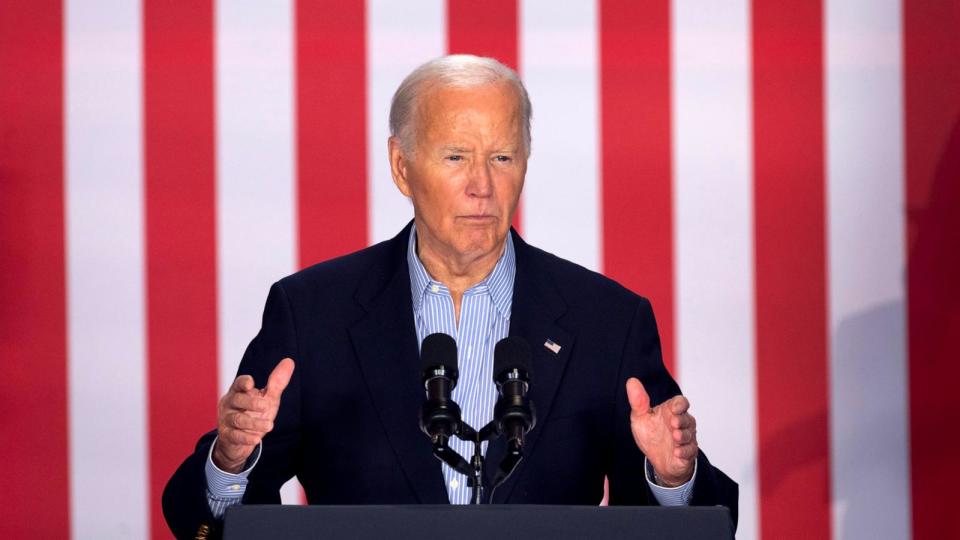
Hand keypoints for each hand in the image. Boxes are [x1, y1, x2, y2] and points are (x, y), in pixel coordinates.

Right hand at [212, 358, 294, 472]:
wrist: (240, 440)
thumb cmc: (254, 413)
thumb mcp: (267, 398)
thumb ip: (276, 382)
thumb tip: (289, 361)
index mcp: (238, 391)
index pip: (238, 384)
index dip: (243, 382)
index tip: (250, 383)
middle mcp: (230, 404)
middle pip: (237, 399)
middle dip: (250, 402)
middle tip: (265, 405)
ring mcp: (227, 420)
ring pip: (237, 419)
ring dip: (253, 423)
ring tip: (269, 425)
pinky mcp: (227, 436)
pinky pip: (235, 436)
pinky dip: (246, 438)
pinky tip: (256, 439)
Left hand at [626, 377, 696, 486]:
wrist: (657, 459)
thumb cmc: (651, 435)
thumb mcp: (641, 418)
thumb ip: (638, 401)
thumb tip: (631, 381)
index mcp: (671, 411)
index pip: (681, 402)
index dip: (680, 404)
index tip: (674, 408)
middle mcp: (681, 423)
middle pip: (687, 418)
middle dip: (681, 421)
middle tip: (674, 423)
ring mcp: (686, 438)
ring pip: (689, 434)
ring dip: (683, 436)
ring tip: (675, 437)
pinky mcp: (688, 452)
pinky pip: (690, 450)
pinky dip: (684, 451)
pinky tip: (677, 452)